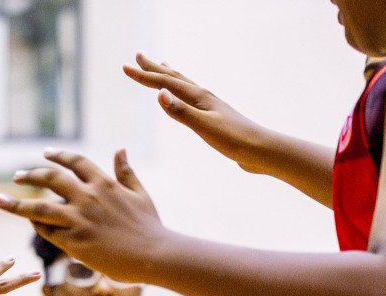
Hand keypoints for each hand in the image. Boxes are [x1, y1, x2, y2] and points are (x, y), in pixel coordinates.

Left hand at [0, 150, 163, 283]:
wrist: (154, 255)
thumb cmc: (150, 226)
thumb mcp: (139, 193)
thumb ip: (126, 171)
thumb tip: (120, 149)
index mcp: (103, 183)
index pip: (74, 161)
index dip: (57, 155)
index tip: (44, 153)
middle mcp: (87, 198)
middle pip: (50, 179)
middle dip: (30, 175)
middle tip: (16, 177)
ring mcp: (78, 220)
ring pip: (38, 208)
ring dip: (15, 204)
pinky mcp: (73, 242)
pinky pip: (47, 232)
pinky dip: (37, 227)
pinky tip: (30, 224)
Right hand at [123, 55, 266, 172]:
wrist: (260, 150)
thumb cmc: (234, 140)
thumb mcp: (204, 127)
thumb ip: (181, 111)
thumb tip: (159, 94)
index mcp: (198, 97)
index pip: (165, 83)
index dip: (143, 76)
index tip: (125, 67)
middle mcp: (202, 96)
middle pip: (173, 77)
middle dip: (153, 68)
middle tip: (138, 56)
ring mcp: (208, 105)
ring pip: (182, 85)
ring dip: (167, 75)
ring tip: (160, 65)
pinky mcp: (212, 116)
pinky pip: (188, 97)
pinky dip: (179, 91)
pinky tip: (182, 96)